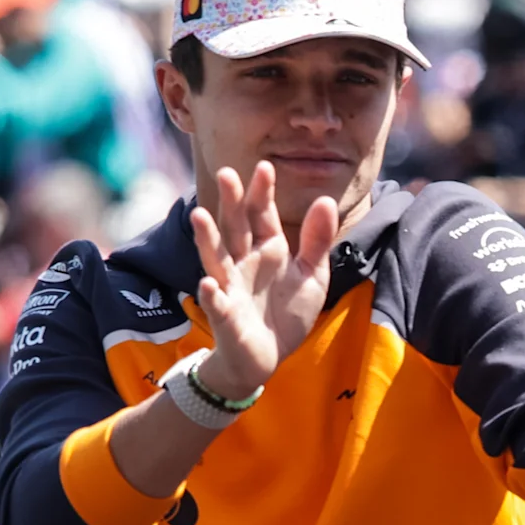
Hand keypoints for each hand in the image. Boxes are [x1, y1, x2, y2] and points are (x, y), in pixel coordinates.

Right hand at [190, 161, 340, 399]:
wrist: (268, 357)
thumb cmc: (285, 312)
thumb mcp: (311, 275)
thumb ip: (317, 240)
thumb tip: (325, 199)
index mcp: (267, 250)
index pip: (263, 215)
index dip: (262, 193)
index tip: (265, 166)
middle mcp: (244, 263)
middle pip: (235, 228)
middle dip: (231, 203)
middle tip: (225, 172)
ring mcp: (231, 288)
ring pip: (216, 259)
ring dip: (207, 239)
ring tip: (199, 216)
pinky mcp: (227, 317)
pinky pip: (217, 304)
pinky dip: (211, 296)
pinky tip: (208, 285)